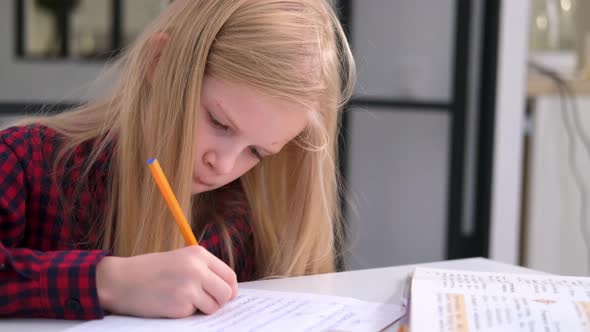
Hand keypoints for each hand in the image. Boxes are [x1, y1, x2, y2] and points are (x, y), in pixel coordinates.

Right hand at [96, 245, 237, 317]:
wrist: (120, 280)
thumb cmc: (149, 271)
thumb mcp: (180, 260)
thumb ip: (202, 270)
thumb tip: (227, 290)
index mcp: (198, 254)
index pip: (229, 275)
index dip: (229, 289)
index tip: (224, 296)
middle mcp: (197, 268)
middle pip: (227, 292)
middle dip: (220, 302)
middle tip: (206, 304)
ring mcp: (190, 287)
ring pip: (214, 306)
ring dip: (202, 309)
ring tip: (183, 300)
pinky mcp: (180, 304)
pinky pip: (194, 314)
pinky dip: (185, 313)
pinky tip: (170, 304)